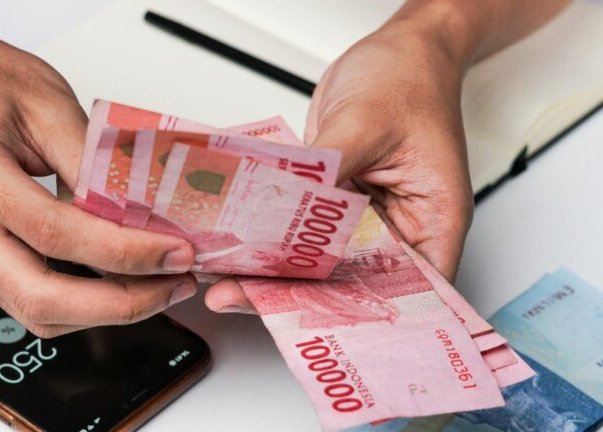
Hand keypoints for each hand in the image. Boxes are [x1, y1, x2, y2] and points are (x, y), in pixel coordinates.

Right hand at [0, 13, 196, 336]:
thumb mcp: (48, 101)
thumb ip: (92, 160)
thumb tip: (143, 213)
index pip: (53, 232)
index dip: (122, 252)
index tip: (175, 252)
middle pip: (38, 296)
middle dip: (119, 304)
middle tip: (174, 286)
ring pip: (34, 312)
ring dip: (105, 313)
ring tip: (159, 288)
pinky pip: (28, 301)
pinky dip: (81, 305)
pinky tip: (121, 285)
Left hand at [205, 17, 473, 313]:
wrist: (399, 50)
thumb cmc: (409, 78)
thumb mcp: (368, 121)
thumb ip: (328, 167)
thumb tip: (286, 204)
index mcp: (433, 221)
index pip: (401, 291)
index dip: (355, 317)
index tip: (301, 323)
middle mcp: (400, 227)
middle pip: (350, 281)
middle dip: (296, 295)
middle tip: (239, 296)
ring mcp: (366, 217)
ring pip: (321, 259)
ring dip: (277, 269)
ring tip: (226, 277)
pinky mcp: (338, 200)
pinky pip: (305, 229)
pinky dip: (274, 237)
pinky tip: (239, 243)